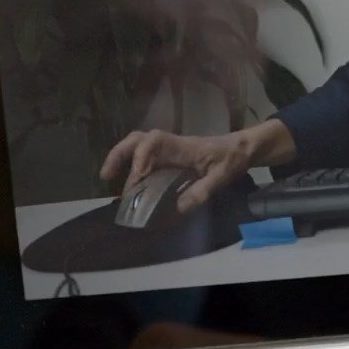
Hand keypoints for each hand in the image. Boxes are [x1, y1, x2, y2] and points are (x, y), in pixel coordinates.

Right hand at [99, 130, 251, 213]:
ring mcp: (169, 150)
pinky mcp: (170, 157)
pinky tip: (129, 186)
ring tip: (108, 179)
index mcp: (183, 147)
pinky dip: (132, 168)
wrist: (242, 148)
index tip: (137, 179)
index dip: (141, 157)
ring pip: (138, 146)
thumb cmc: (232, 159)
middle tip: (106, 176)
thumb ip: (202, 191)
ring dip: (121, 159)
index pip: (154, 142)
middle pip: (138, 139)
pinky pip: (146, 158)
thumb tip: (177, 209)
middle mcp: (171, 145)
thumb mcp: (222, 177)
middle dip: (119, 155)